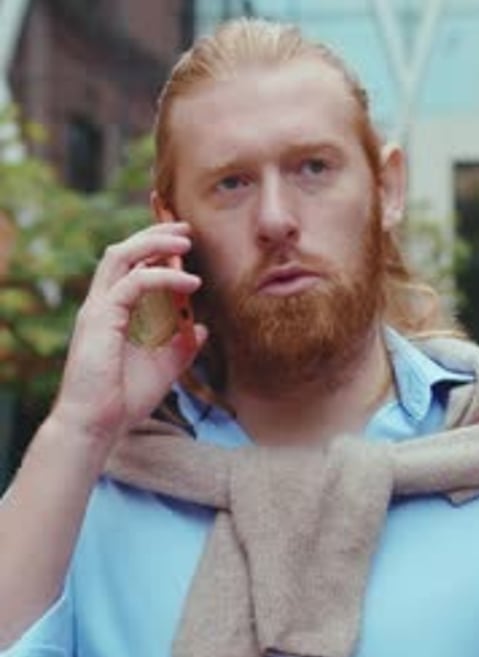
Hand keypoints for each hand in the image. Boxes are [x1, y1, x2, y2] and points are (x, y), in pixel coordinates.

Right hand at [52, 221, 205, 444]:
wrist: (96, 426)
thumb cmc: (123, 401)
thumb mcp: (164, 369)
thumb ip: (182, 346)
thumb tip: (203, 328)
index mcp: (113, 313)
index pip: (130, 267)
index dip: (154, 250)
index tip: (185, 246)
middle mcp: (102, 305)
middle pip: (123, 252)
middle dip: (154, 236)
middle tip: (186, 231)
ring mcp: (98, 309)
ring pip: (122, 256)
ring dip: (154, 243)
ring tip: (185, 243)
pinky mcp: (101, 318)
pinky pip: (133, 283)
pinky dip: (162, 277)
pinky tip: (189, 283)